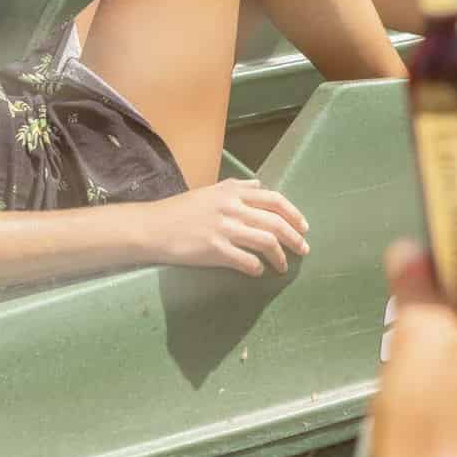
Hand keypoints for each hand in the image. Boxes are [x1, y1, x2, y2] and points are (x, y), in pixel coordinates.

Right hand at [147, 178, 310, 276]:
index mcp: (233, 191)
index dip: (294, 214)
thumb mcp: (211, 191)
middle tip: (303, 250)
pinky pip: (246, 261)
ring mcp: (224, 228)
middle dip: (294, 238)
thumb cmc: (181, 210)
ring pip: (266, 241)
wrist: (153, 227)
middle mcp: (232, 207)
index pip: (274, 200)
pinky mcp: (215, 250)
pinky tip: (257, 272)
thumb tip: (260, 185)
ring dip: (280, 257)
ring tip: (283, 267)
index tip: (304, 227)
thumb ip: (237, 187)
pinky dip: (257, 268)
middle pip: (276, 222)